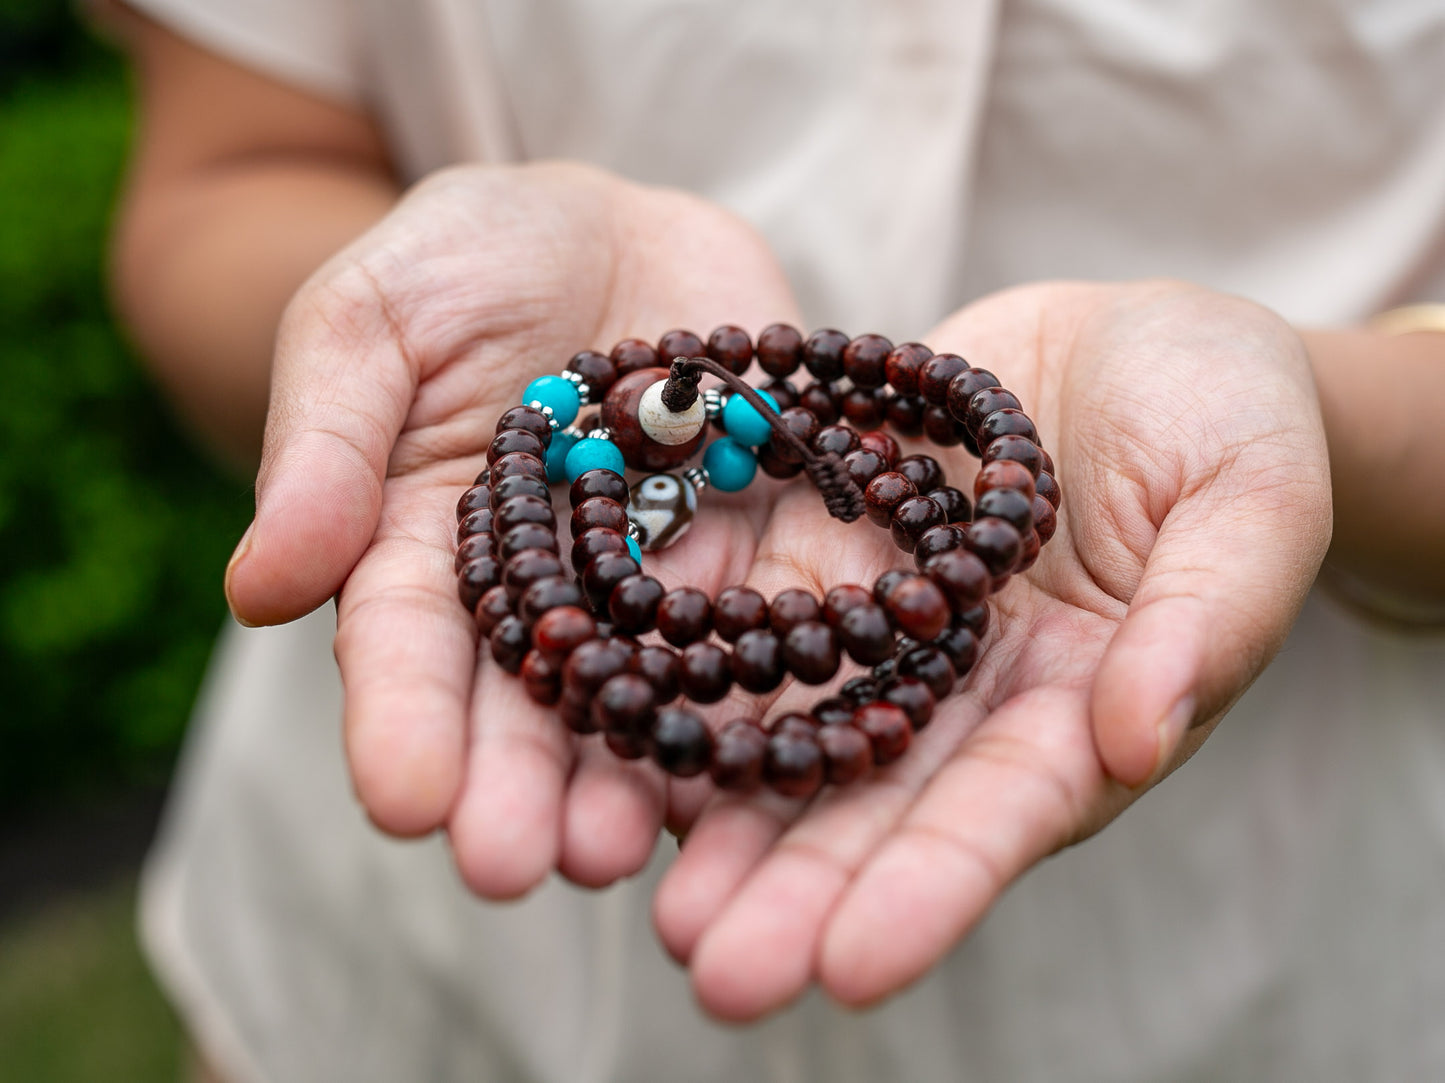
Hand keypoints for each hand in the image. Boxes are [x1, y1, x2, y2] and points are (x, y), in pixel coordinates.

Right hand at [223, 162, 804, 891]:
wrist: (609, 222)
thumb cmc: (462, 260)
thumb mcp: (370, 319)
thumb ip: (328, 444)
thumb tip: (258, 590)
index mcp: (429, 548)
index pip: (405, 644)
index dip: (402, 720)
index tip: (404, 799)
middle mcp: (550, 590)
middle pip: (533, 696)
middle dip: (521, 782)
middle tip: (516, 864)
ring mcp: (664, 573)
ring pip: (656, 683)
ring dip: (641, 769)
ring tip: (626, 847)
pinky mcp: (765, 542)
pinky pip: (779, 617)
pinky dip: (778, 683)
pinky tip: (772, 756)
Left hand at [650, 280, 1332, 1019]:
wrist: (1131, 341)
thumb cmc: (1227, 416)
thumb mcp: (1253, 499)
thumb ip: (1211, 613)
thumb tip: (1143, 735)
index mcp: (1073, 707)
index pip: (1001, 815)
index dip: (930, 892)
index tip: (850, 971)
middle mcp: (952, 690)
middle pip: (866, 795)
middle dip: (790, 884)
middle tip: (710, 971)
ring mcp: (867, 617)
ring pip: (776, 715)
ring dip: (702, 796)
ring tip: (620, 875)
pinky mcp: (806, 540)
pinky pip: (726, 594)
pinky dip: (662, 644)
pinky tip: (592, 700)